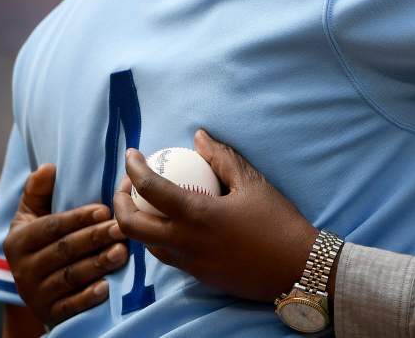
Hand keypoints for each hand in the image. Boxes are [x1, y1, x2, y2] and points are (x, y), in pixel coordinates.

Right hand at [2, 164, 128, 327]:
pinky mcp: (48, 314)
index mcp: (18, 241)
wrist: (38, 289)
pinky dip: (87, 297)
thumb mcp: (33, 216)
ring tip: (122, 252)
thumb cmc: (43, 241)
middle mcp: (22, 269)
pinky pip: (69, 306)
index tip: (104, 210)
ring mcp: (35, 294)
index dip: (77, 218)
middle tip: (121, 229)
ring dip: (97, 264)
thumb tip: (48, 168)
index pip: (50, 227)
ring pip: (70, 277)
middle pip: (63, 251)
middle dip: (94, 238)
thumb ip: (38, 192)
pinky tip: (107, 287)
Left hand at [114, 129, 320, 301]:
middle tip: (129, 185)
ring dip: (137, 222)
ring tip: (148, 203)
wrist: (295, 268)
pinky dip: (159, 238)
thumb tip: (199, 137)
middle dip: (119, 203)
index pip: (149, 189)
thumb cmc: (277, 221)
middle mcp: (185, 242)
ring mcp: (189, 263)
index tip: (131, 155)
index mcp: (197, 214)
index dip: (133, 169)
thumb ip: (222, 158)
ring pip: (145, 245)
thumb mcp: (252, 183)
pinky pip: (167, 255)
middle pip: (131, 226)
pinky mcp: (198, 276)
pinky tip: (174, 224)